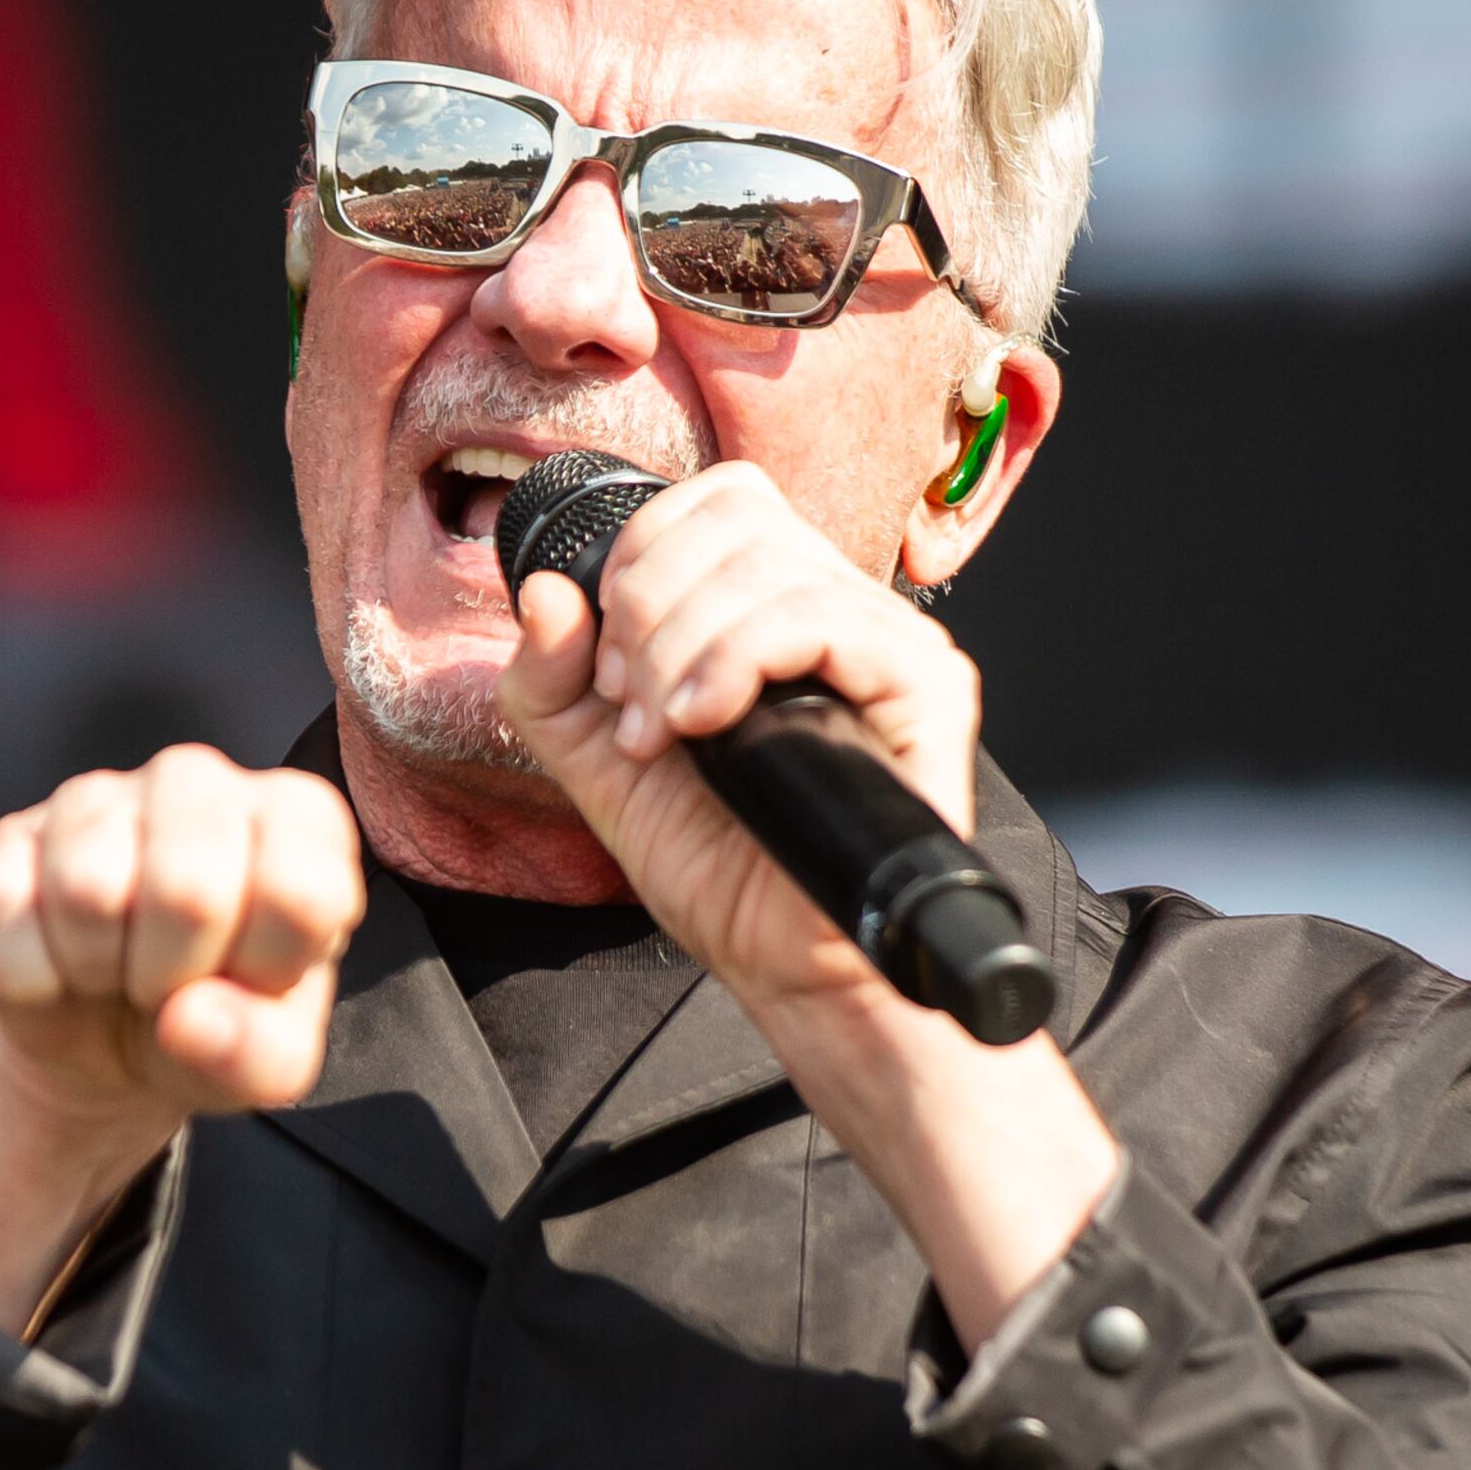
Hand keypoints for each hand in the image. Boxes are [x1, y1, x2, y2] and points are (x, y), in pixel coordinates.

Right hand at [0, 746, 362, 1328]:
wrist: (106, 1036)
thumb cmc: (214, 1019)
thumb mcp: (266, 1060)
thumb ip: (261, 1055)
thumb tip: (190, 1021)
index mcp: (295, 819)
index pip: (300, 891)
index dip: (266, 967)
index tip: (251, 975)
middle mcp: (198, 781)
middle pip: (189, 888)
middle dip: (175, 973)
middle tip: (171, 981)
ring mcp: (93, 798)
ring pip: (88, 891)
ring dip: (98, 970)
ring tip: (116, 969)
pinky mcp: (4, 838)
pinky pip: (1, 910)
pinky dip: (29, 976)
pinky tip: (57, 966)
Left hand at [496, 459, 982, 1008]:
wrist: (787, 968)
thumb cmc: (720, 871)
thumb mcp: (596, 767)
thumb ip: (550, 682)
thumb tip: (543, 589)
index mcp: (774, 607)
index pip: (714, 501)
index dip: (640, 561)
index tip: (611, 675)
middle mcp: (840, 608)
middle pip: (734, 518)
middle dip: (647, 611)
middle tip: (635, 711)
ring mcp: (889, 641)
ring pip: (768, 565)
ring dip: (681, 649)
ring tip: (666, 736)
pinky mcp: (927, 685)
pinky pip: (822, 616)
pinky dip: (739, 659)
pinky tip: (707, 725)